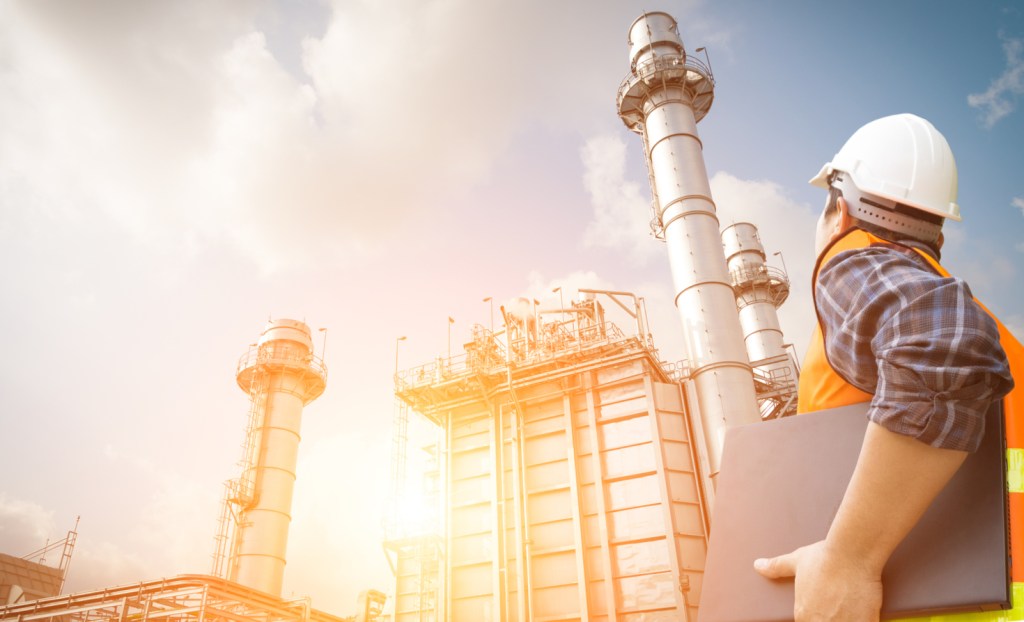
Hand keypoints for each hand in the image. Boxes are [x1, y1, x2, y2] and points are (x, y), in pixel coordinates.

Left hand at [754, 540, 882, 621]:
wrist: (851, 553)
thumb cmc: (824, 556)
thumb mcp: (796, 561)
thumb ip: (776, 568)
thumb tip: (757, 565)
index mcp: (803, 614)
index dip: (818, 617)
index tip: (826, 610)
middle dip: (833, 619)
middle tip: (838, 607)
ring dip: (846, 619)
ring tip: (849, 609)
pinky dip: (864, 620)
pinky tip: (864, 613)